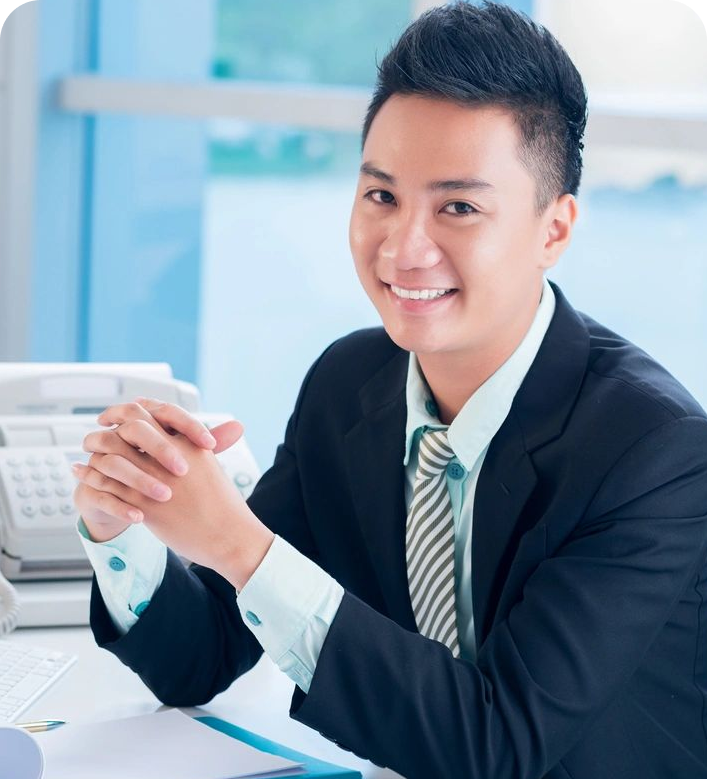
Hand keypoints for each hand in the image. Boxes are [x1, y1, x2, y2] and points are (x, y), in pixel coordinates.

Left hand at [74, 400, 272, 586]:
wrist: (229, 534)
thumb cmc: (222, 502)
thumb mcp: (209, 464)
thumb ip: (193, 444)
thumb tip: (177, 434)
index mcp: (188, 441)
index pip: (153, 412)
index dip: (130, 411)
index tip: (118, 416)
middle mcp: (170, 455)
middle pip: (129, 427)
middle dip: (109, 426)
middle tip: (97, 430)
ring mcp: (156, 479)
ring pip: (114, 454)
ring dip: (95, 451)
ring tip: (86, 452)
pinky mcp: (146, 504)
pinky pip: (109, 486)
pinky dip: (91, 477)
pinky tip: (82, 474)